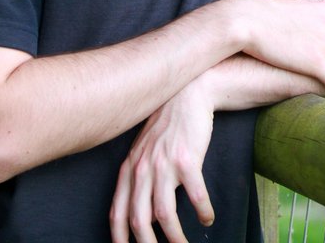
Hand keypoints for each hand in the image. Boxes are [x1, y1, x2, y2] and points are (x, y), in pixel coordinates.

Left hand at [109, 80, 215, 242]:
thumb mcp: (143, 150)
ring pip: (164, 214)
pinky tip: (207, 219)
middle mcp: (142, 170)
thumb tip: (136, 209)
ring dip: (175, 237)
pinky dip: (202, 211)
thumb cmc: (167, 126)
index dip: (119, 239)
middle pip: (139, 220)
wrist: (188, 95)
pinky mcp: (188, 159)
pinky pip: (195, 195)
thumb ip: (136, 177)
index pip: (117, 213)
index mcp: (128, 170)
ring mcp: (164, 165)